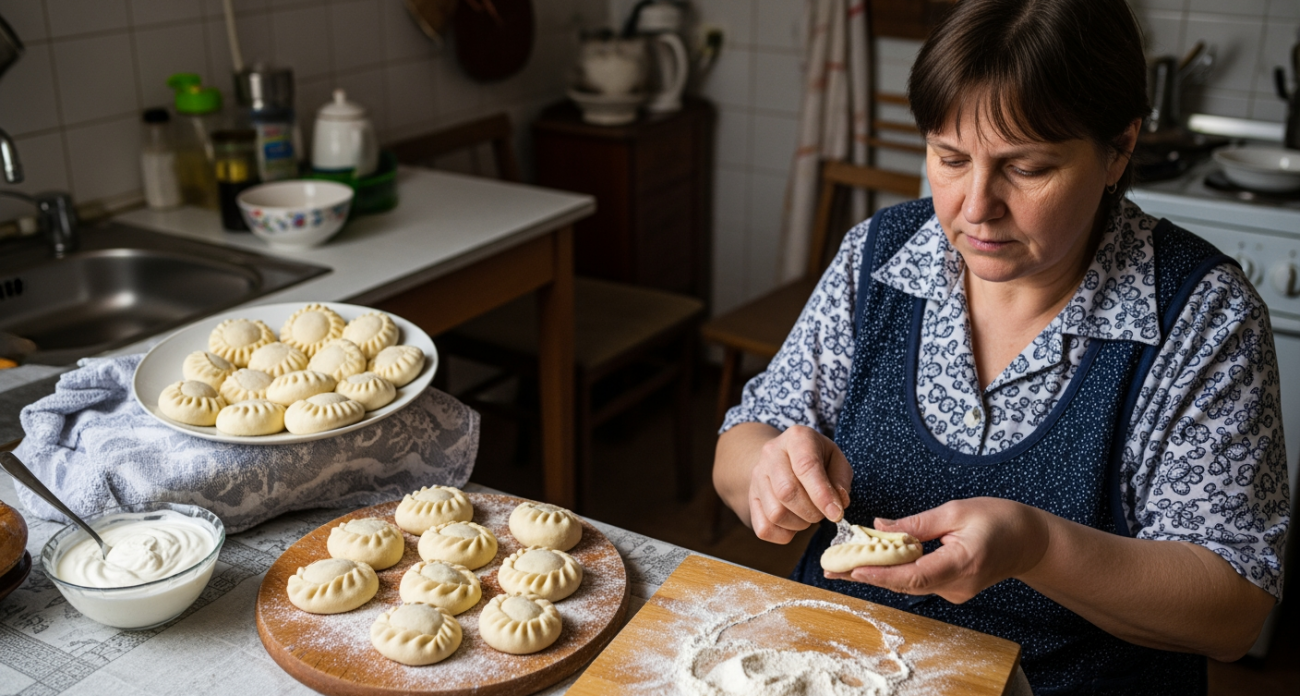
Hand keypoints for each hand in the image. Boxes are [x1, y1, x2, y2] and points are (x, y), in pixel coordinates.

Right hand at [747, 425, 851, 543]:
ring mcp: (757, 476)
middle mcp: (771, 454)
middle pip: (787, 492)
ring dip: (799, 523)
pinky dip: (784, 534)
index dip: (822, 495)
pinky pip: (764, 528)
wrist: (782, 457)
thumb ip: (841, 480)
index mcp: (797, 438)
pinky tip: (794, 523)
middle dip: (812, 511)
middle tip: (823, 513)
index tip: (836, 514)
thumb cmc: (816, 458)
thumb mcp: (836, 458)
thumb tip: (838, 503)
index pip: (806, 466)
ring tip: (808, 515)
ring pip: (775, 513)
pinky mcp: (751, 498)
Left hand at [823, 497, 1050, 603]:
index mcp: (961, 563)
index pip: (914, 576)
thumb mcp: (956, 511)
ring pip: (908, 583)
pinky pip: (917, 580)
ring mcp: (954, 591)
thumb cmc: (999, 520)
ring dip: (876, 572)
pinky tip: (871, 560)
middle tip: (829, 568)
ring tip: (840, 563)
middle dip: (865, 575)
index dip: (881, 575)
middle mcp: (956, 585)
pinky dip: (894, 570)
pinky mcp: (951, 589)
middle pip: (904, 584)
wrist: (1030, 542)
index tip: (853, 571)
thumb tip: (880, 527)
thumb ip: (917, 523)